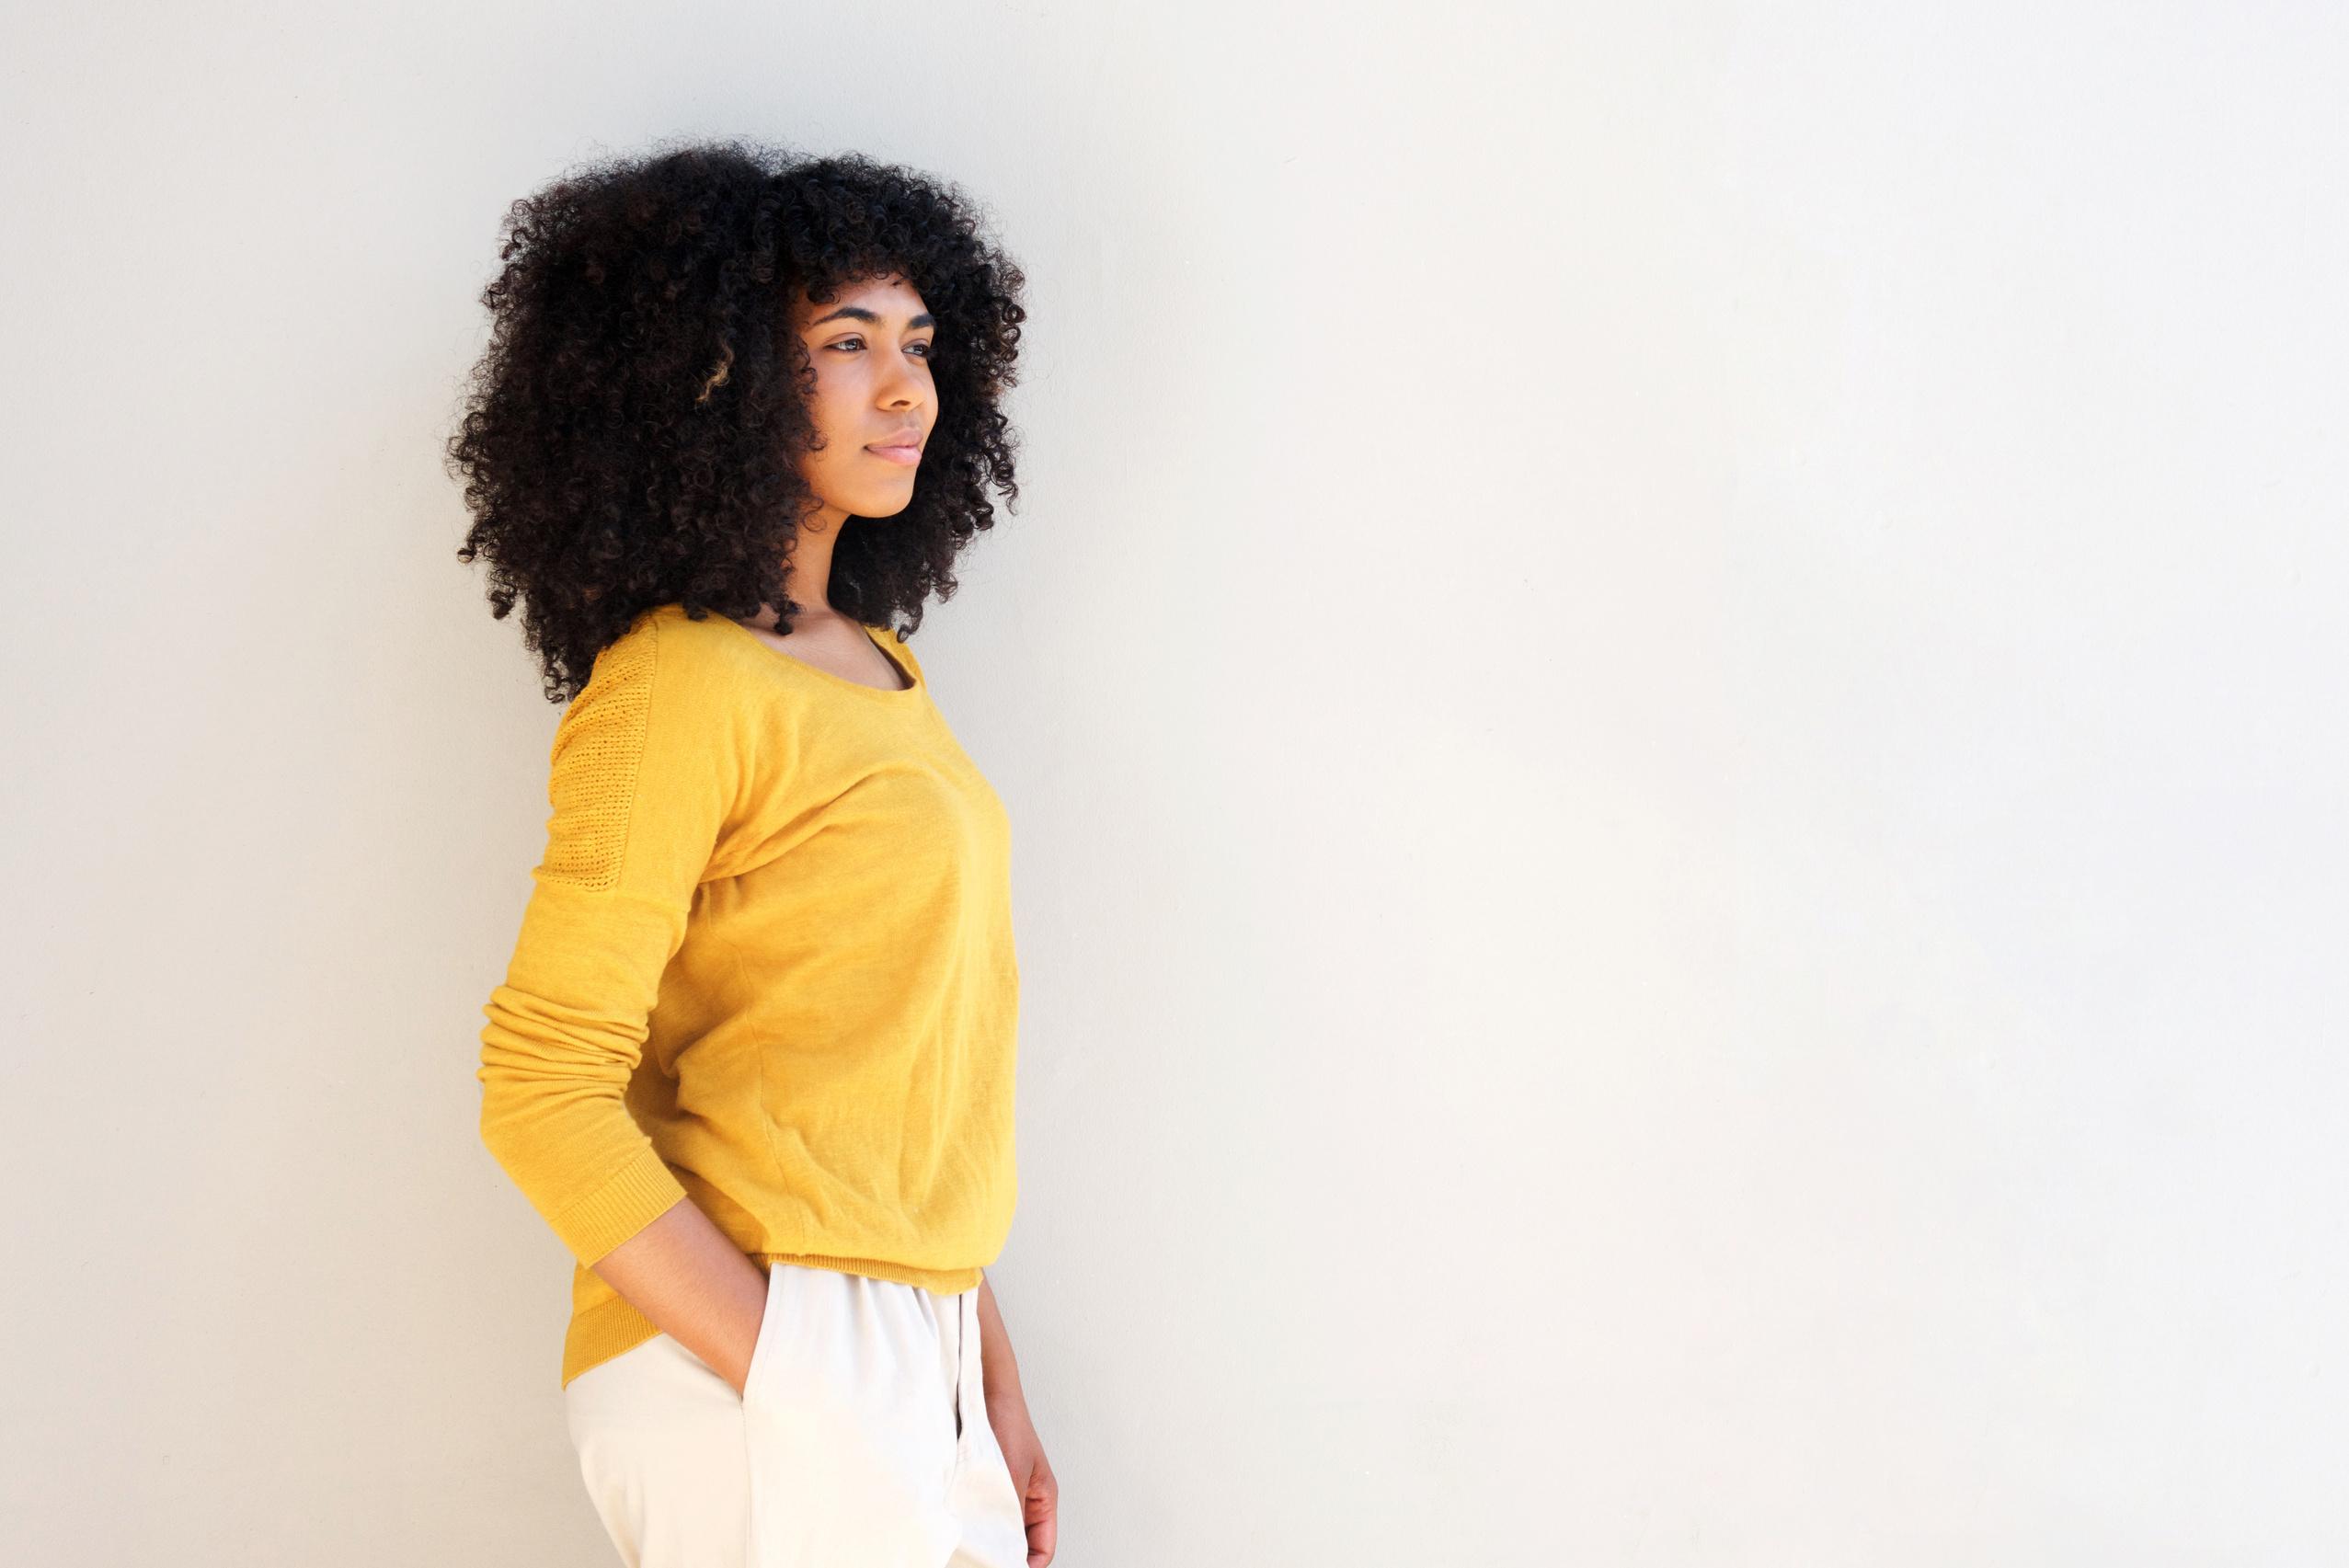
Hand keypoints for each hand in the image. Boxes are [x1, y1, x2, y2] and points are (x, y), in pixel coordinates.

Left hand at [986, 1390, 1058, 1566]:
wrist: (983, 1390)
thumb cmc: (1007, 1422)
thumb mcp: (1012, 1475)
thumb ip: (1011, 1514)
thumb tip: (1006, 1550)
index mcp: (1043, 1500)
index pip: (1042, 1551)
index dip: (1027, 1566)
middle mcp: (1024, 1500)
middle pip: (1020, 1545)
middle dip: (1004, 1554)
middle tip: (983, 1559)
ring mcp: (1003, 1494)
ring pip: (998, 1532)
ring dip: (986, 1538)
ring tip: (972, 1542)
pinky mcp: (981, 1487)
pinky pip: (980, 1516)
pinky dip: (972, 1524)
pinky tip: (961, 1524)